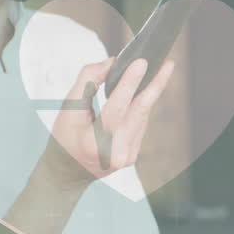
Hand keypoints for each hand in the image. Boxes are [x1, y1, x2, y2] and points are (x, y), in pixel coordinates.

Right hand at [39, 57, 174, 189]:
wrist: (67, 171)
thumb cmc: (65, 137)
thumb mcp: (69, 107)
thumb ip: (88, 81)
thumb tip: (112, 63)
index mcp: (94, 142)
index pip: (116, 107)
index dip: (129, 83)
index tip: (141, 62)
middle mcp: (115, 152)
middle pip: (140, 111)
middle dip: (156, 84)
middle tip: (168, 63)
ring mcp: (127, 155)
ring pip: (142, 116)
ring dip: (152, 92)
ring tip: (161, 69)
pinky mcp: (133, 155)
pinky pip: (140, 124)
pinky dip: (142, 106)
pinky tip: (146, 91)